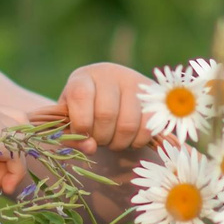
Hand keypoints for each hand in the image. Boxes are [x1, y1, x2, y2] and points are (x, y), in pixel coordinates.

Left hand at [33, 62, 155, 153]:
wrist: (112, 96)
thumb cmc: (85, 111)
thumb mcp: (71, 120)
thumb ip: (73, 137)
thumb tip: (91, 148)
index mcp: (83, 78)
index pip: (80, 96)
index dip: (80, 124)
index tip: (83, 137)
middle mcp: (109, 74)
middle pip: (106, 115)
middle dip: (101, 138)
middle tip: (99, 140)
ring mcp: (134, 82)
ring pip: (128, 124)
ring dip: (119, 143)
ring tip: (113, 140)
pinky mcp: (153, 95)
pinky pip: (148, 127)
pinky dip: (137, 141)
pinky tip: (130, 139)